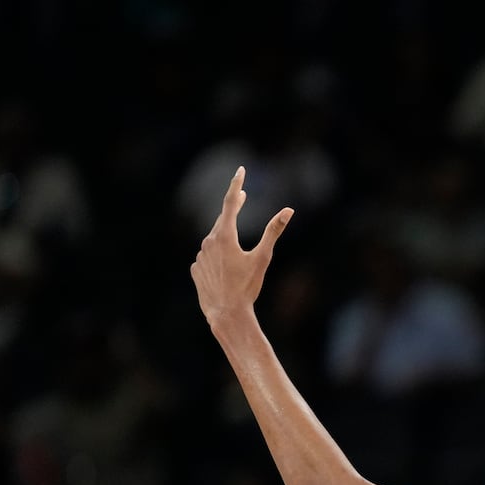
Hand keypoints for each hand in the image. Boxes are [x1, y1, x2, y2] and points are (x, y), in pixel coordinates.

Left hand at [190, 166, 292, 324]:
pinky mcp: (196, 269)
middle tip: (241, 197)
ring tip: (237, 251)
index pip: (230, 202)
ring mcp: (200, 256)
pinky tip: (226, 271)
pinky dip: (217, 257)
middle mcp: (208, 242)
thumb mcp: (263, 258)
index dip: (236, 185)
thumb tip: (288, 211)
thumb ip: (273, 231)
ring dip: (226, 238)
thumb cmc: (247, 286)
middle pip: (223, 220)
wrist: (226, 313)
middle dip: (233, 209)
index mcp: (225, 236)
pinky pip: (208, 257)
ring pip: (215, 240)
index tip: (240, 171)